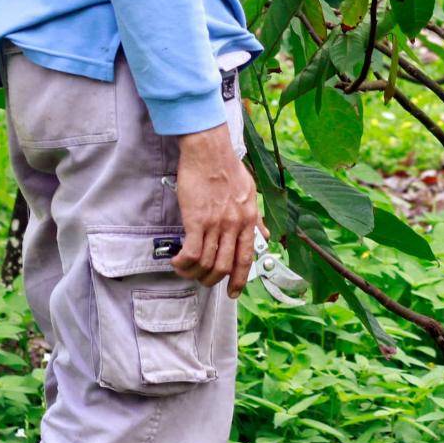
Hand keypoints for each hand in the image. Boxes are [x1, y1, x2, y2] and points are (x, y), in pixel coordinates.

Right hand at [173, 125, 259, 296]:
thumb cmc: (227, 167)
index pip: (247, 259)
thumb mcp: (250, 191)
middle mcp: (234, 225)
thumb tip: (265, 235)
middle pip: (225, 267)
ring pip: (207, 263)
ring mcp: (216, 223)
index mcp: (248, 219)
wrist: (209, 150)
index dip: (240, 280)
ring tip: (186, 270)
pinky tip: (177, 261)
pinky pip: (191, 252)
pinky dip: (183, 263)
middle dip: (212, 280)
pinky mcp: (196, 219)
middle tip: (202, 279)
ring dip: (195, 273)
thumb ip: (256, 217)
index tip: (233, 292)